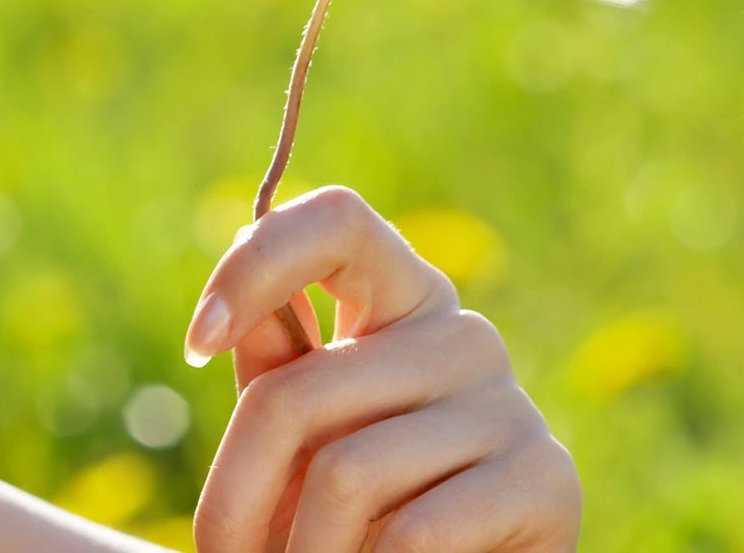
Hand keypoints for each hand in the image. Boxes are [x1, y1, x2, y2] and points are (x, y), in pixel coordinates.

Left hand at [183, 185, 579, 552]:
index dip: (256, 264)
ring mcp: (509, 404)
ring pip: (344, 475)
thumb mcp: (309, 435)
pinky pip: (413, 532)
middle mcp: (461, 335)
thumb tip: (239, 264)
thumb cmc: (368, 513)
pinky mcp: (546, 480)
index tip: (197, 342)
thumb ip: (278, 365)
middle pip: (298, 393)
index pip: (337, 222)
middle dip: (237, 496)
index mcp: (402, 299)